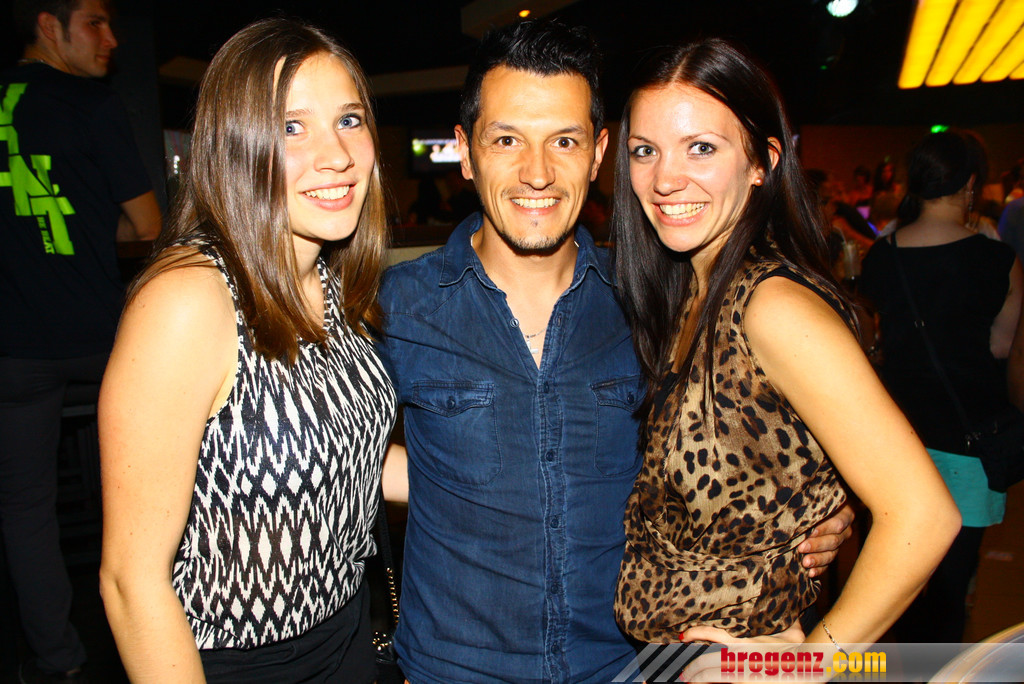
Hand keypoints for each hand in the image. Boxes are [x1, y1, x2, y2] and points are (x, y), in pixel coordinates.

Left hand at [679, 624, 804, 681]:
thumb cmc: (801, 647)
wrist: (811, 666)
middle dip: (693, 669)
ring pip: (713, 676)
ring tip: (690, 680)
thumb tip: (780, 596)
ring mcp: (743, 671)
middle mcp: (741, 656)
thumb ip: (780, 615)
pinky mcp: (746, 680)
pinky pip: (726, 682)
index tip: (684, 635)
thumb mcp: (791, 628)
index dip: (696, 633)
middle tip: (685, 673)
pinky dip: (714, 682)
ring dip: (699, 679)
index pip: (712, 633)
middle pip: (707, 661)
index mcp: (746, 639)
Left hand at [798, 502, 854, 576]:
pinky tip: (811, 573)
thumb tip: (797, 494)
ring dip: (818, 559)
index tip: (810, 531)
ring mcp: (838, 542)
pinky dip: (819, 569)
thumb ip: (811, 499)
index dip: (825, 528)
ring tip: (805, 563)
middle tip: (801, 548)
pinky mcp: (831, 552)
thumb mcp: (816, 495)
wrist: (818, 505)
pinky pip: (828, 564)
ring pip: (831, 554)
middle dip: (817, 545)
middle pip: (834, 540)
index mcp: (844, 512)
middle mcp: (844, 529)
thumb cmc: (815, 496)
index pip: (838, 523)